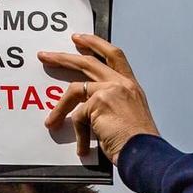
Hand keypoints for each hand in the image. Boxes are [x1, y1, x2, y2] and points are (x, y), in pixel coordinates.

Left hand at [40, 34, 160, 159]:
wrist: (145, 154)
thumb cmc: (139, 144)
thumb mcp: (130, 118)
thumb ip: (113, 106)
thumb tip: (89, 111)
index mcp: (131, 86)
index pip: (114, 55)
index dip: (95, 43)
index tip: (79, 38)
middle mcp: (122, 84)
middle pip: (88, 62)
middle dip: (63, 58)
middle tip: (46, 56)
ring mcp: (110, 90)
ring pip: (76, 89)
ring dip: (60, 105)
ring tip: (51, 120)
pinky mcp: (98, 103)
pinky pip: (78, 116)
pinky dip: (78, 134)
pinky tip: (81, 149)